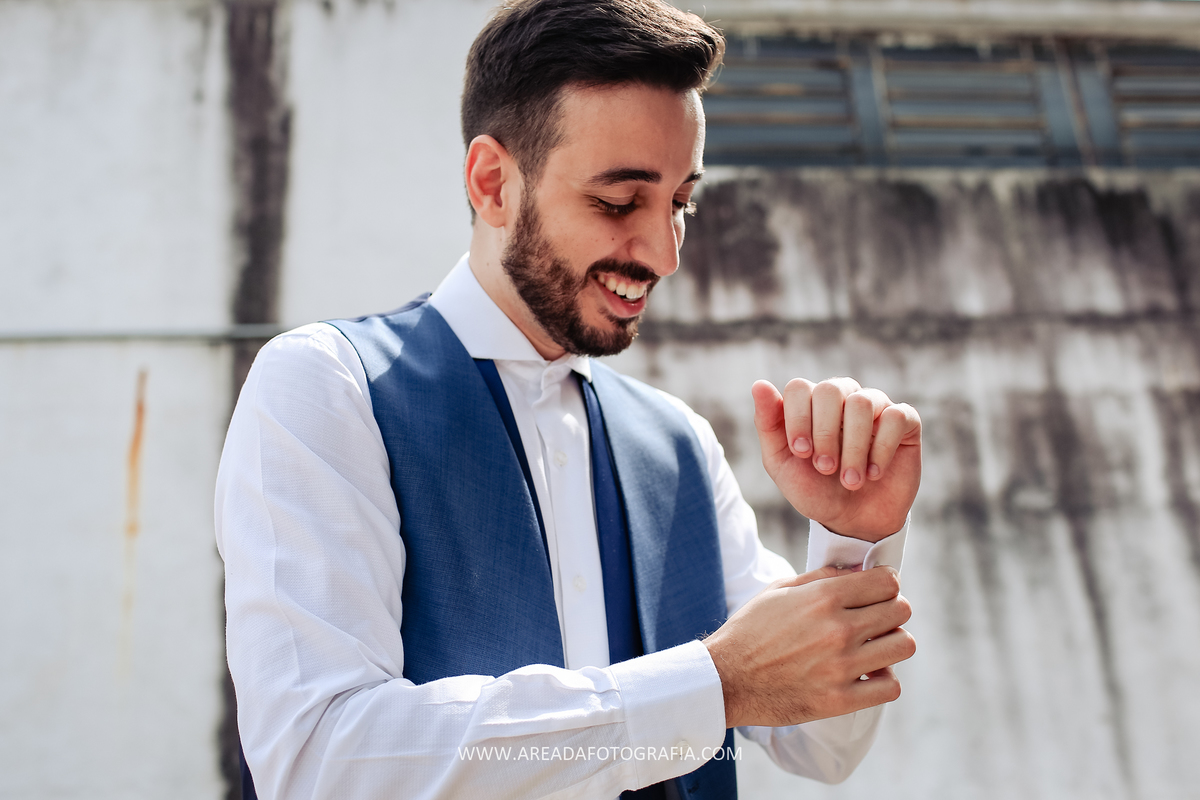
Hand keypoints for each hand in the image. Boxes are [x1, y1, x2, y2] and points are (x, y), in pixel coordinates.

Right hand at [704, 566, 915, 727]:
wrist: (726, 679)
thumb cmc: (750, 631)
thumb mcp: (778, 590)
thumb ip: (821, 578)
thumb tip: (857, 572)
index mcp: (823, 597)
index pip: (887, 582)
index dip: (886, 584)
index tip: (878, 592)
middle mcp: (838, 629)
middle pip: (901, 611)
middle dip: (892, 610)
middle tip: (876, 619)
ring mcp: (841, 666)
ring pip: (903, 646)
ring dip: (892, 643)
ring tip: (874, 646)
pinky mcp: (840, 699)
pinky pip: (890, 686)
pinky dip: (884, 679)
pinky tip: (867, 674)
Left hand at [751, 377, 920, 541]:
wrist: (854, 521)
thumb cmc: (816, 490)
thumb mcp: (782, 464)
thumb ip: (768, 425)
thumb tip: (759, 384)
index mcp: (810, 403)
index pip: (799, 387)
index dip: (798, 419)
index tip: (801, 453)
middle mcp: (843, 396)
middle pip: (830, 389)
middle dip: (824, 434)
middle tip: (825, 468)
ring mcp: (875, 406)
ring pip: (862, 403)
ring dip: (853, 448)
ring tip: (850, 480)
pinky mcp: (905, 421)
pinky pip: (896, 416)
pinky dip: (881, 449)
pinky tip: (874, 473)